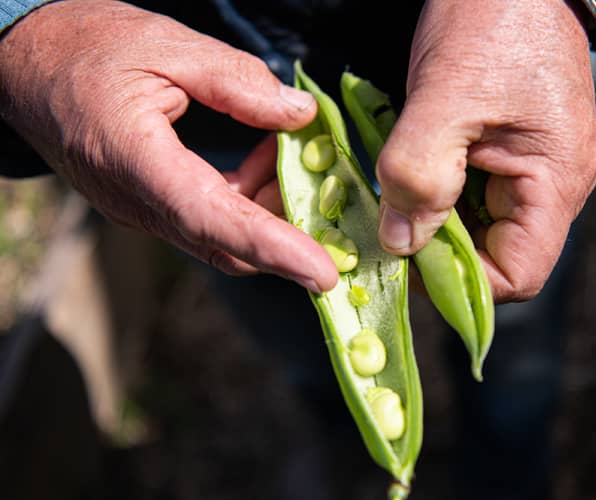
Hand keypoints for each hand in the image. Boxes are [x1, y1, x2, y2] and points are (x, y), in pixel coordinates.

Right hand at [0, 0, 338, 291]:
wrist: (25, 64)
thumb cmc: (86, 46)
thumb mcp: (166, 45)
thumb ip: (237, 81)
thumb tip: (300, 115)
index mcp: (138, 162)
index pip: (215, 221)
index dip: (274, 250)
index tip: (323, 274)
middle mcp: (138, 202)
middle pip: (225, 246)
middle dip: (288, 241)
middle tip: (336, 215)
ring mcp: (141, 210)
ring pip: (221, 239)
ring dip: (270, 211)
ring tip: (294, 157)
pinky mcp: (148, 206)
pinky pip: (208, 220)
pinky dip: (247, 200)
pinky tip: (264, 158)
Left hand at [377, 0, 595, 301]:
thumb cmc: (491, 21)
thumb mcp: (445, 97)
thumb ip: (419, 174)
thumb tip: (398, 245)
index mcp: (556, 179)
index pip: (517, 275)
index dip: (459, 280)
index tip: (405, 257)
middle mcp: (555, 184)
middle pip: (497, 256)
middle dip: (439, 250)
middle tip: (387, 226)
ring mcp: (535, 166)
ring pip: (480, 226)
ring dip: (434, 219)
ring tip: (394, 195)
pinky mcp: (513, 149)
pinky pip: (475, 192)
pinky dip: (439, 192)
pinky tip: (411, 171)